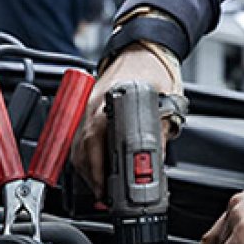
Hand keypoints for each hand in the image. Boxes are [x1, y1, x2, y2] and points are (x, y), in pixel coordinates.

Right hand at [72, 44, 178, 198]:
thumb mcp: (167, 101)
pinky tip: (95, 167)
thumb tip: (157, 164)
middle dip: (92, 178)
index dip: (102, 172)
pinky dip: (85, 156)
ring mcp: (87, 106)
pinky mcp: (87, 108)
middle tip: (106, 197)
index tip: (109, 190)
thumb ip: (162, 132)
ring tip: (101, 188)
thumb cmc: (153, 68)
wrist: (143, 47)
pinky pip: (78, 138)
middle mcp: (93, 105)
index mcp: (110, 102)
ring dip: (87, 170)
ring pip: (77, 146)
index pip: (97, 144)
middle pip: (82, 150)